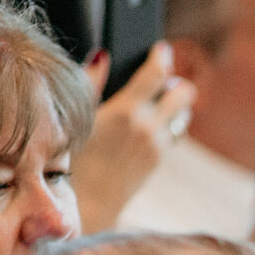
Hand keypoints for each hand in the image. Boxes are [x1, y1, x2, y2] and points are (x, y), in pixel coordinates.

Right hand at [70, 43, 196, 232]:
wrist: (88, 204)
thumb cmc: (72, 158)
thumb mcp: (76, 117)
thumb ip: (90, 83)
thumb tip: (102, 56)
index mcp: (127, 112)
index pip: (156, 75)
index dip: (161, 58)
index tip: (161, 49)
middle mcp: (150, 129)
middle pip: (183, 95)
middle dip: (177, 83)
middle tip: (166, 78)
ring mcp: (159, 147)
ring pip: (182, 116)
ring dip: (176, 104)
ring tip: (164, 98)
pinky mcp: (159, 161)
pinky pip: (174, 134)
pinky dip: (170, 123)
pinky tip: (155, 121)